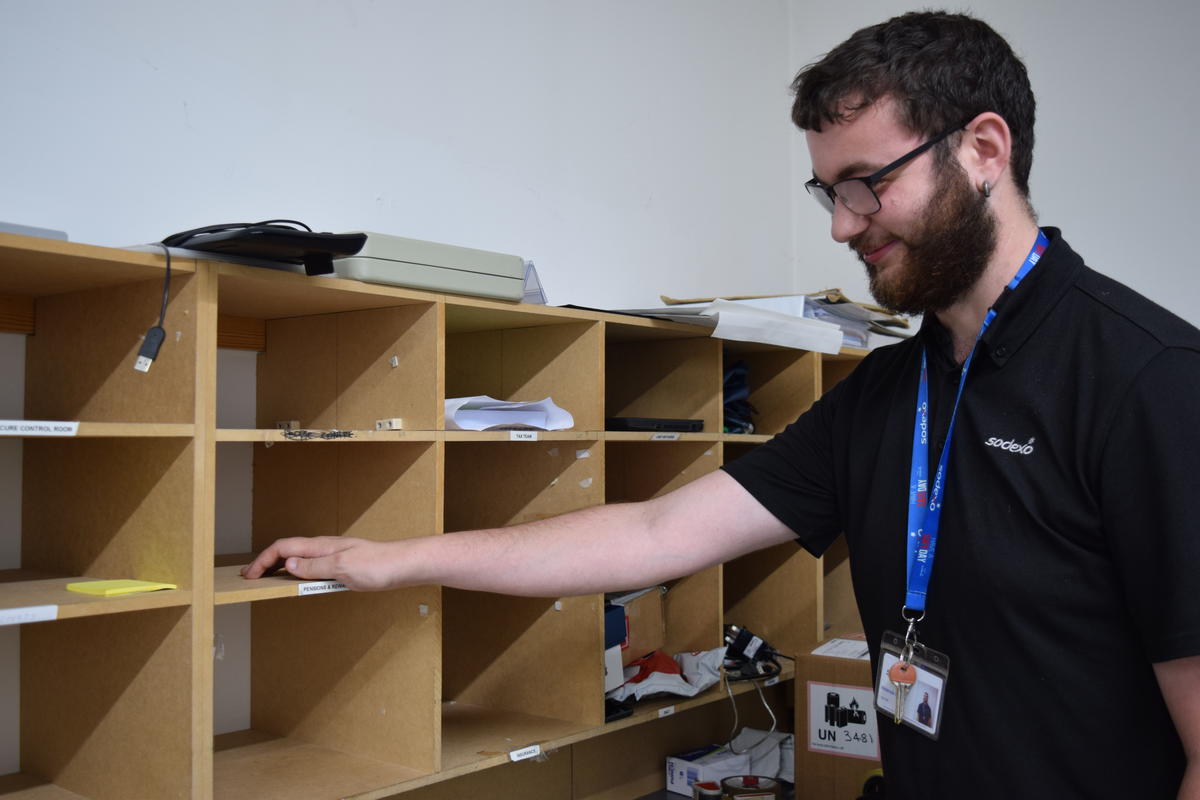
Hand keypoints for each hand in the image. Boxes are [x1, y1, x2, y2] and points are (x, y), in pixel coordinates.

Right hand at [240, 536, 400, 590]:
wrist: (403, 565)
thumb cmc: (377, 565)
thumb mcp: (342, 568)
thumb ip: (314, 566)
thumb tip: (287, 564)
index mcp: (320, 546)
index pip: (283, 548)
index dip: (263, 560)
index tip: (249, 575)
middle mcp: (324, 548)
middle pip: (287, 551)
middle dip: (266, 563)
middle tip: (250, 578)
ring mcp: (332, 555)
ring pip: (298, 558)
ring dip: (280, 568)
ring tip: (266, 580)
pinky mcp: (341, 564)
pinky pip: (311, 566)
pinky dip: (297, 573)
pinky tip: (298, 581)